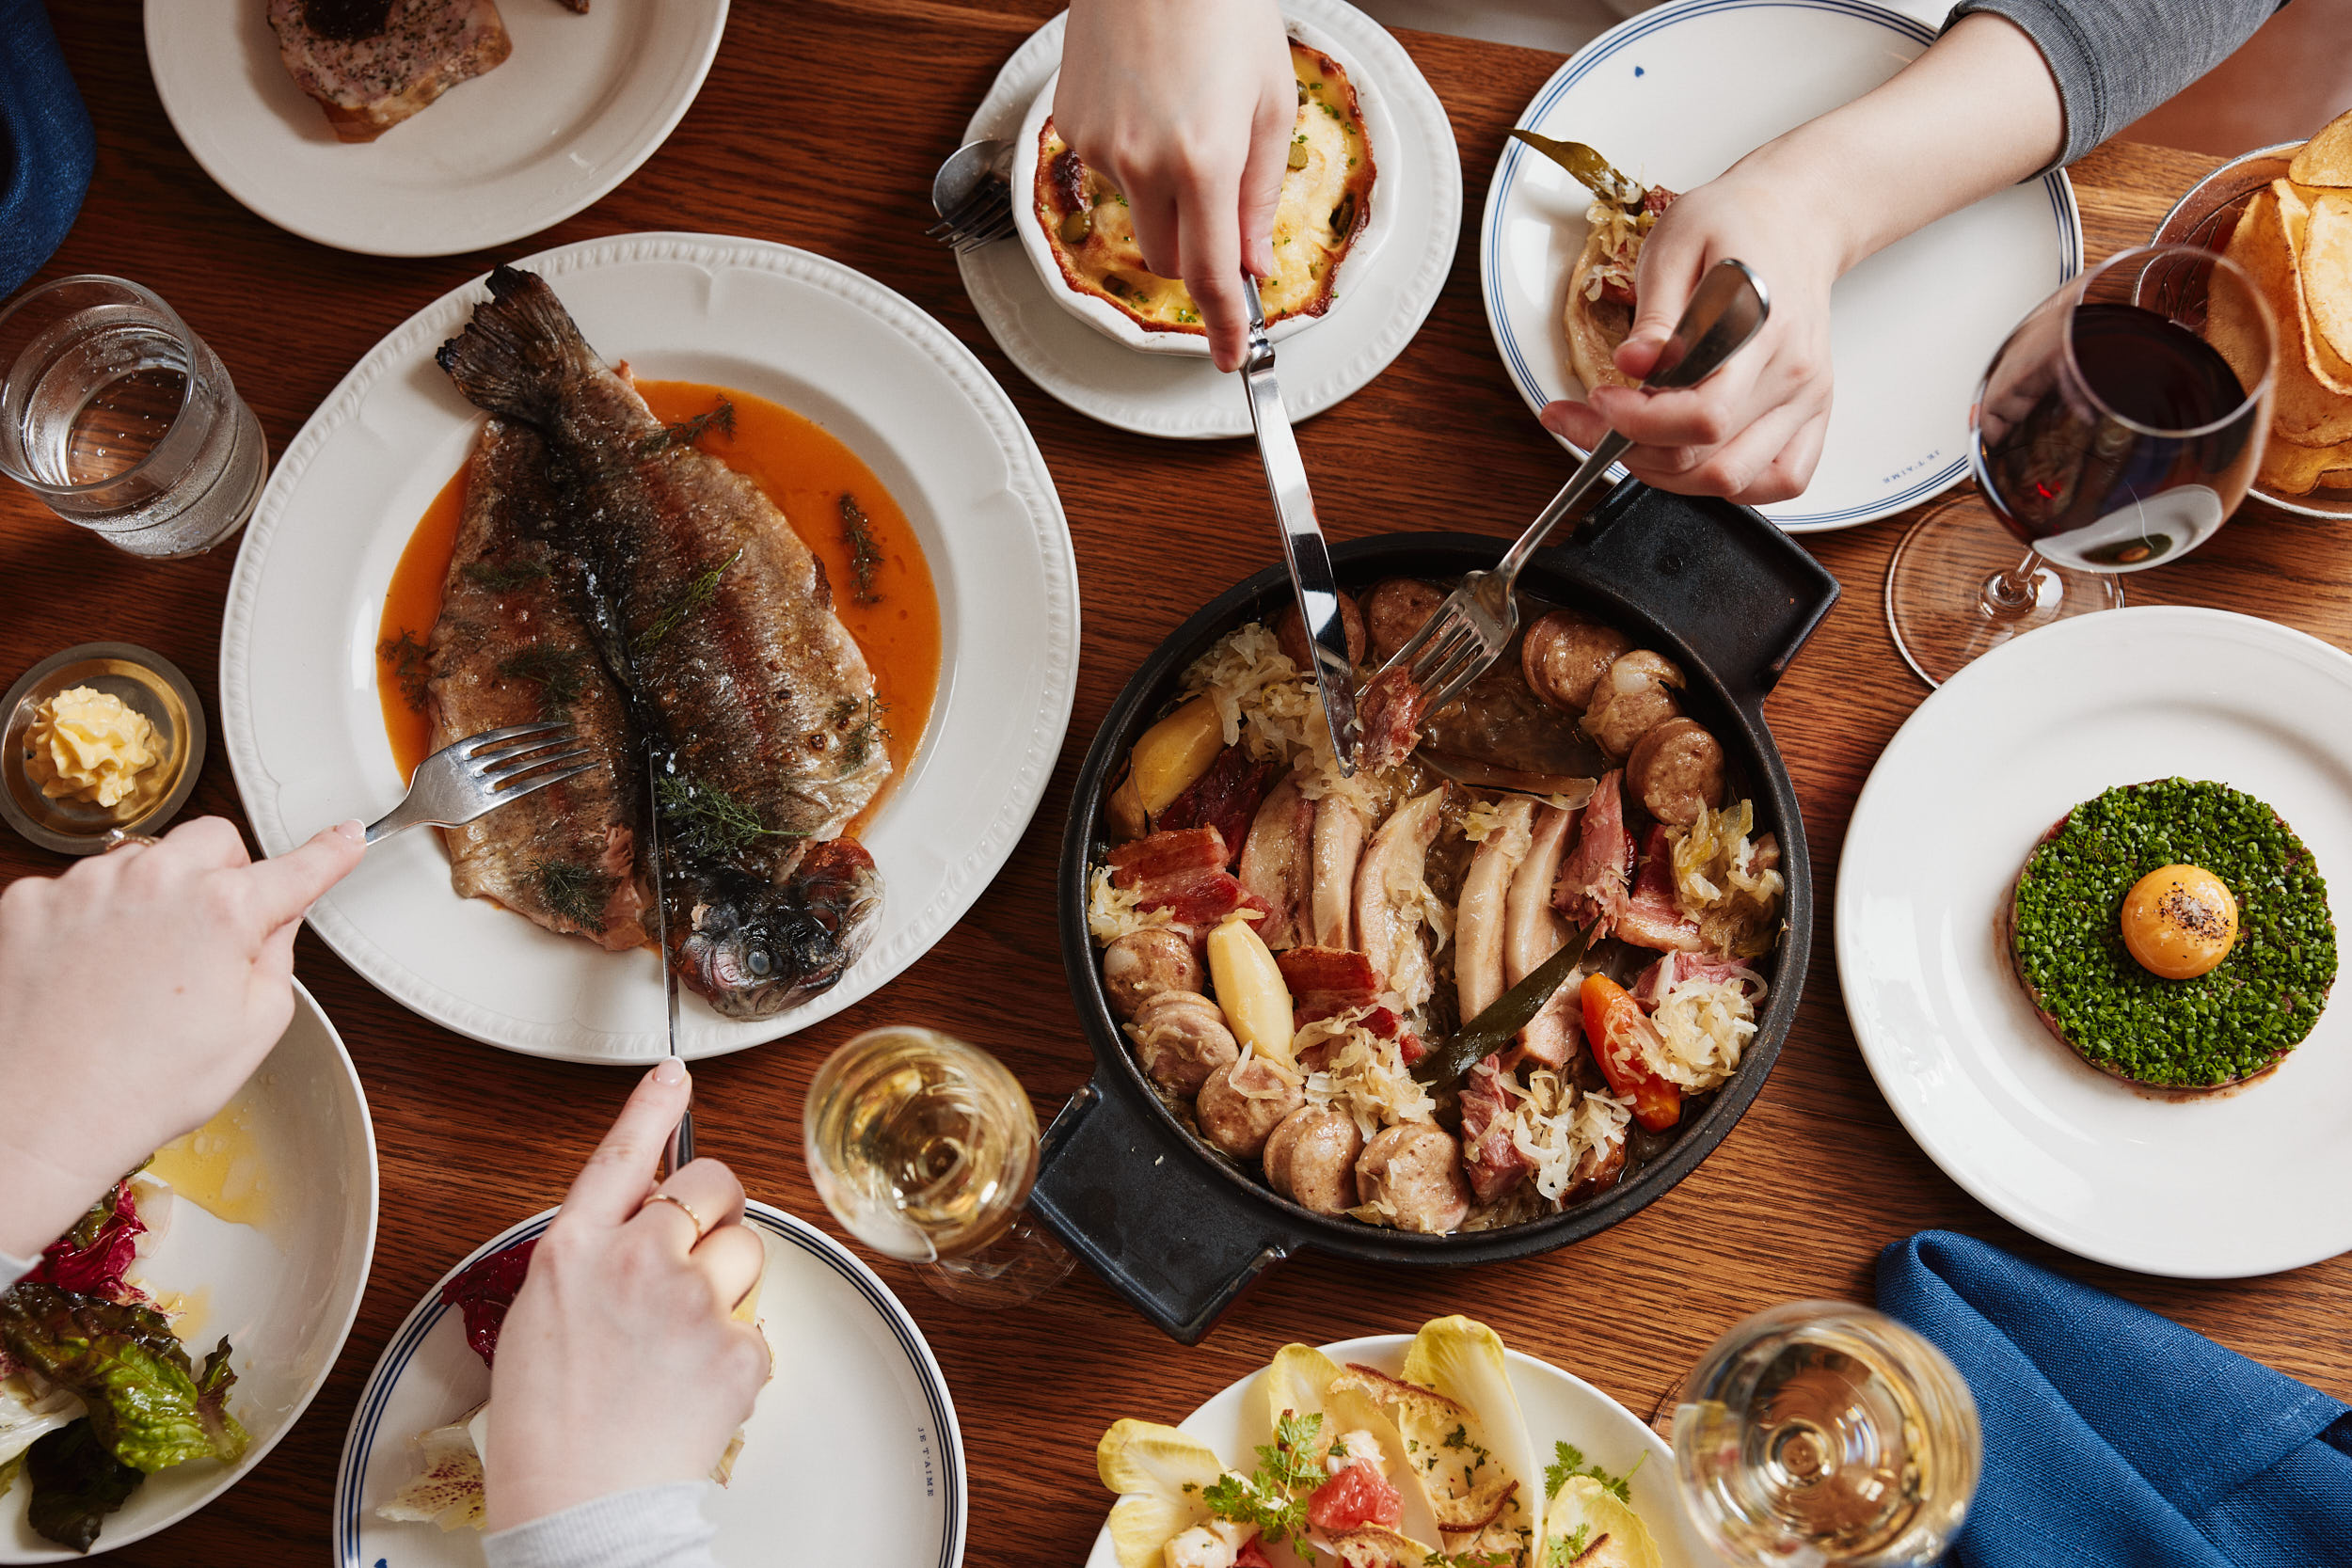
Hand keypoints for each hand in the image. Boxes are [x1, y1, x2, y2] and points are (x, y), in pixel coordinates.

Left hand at [0, 815, 364, 1259]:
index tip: (346, 836)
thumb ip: (277, 955)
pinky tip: (85, 974)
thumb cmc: (142, 1089)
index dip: (330, 853)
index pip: (297, 867)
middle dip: (223, 875)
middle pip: (210, 841)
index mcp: (223, 909)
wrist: (33, 1121)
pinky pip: (74, 890)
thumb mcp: (254, 1029)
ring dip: (150, 896)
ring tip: (135, 972)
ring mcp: (82, 886)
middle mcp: (152, 879)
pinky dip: (87, 920)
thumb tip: (278, 917)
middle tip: (213, 936)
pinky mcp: (25, 903)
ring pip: (139, 861)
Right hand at [486, 1062, 769, 1531]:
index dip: (654, 1107)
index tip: (675, 1072)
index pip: (623, 1155)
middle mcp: (636, 1261)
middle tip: (696, 1254)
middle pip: (712, 1188)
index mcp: (575, 1251)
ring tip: (683, 1339)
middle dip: (714, 1209)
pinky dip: (737, 1351)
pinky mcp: (738, 1345)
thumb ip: (593, 1255)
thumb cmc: (549, 1428)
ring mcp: (692, 1300)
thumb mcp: (542, 1316)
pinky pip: (757, 1325)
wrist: (580, 1508)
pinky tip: (694, 1384)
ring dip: (729, 1279)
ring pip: (746, 1250)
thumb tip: (639, 1221)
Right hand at [1055, 0, 1292, 370]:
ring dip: (1165, 194)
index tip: (1232, 355)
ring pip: (1139, 215)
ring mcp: (1101, 147)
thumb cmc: (1221, 11)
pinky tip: (1151, 103)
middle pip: (1168, 260)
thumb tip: (1253, 260)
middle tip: (1219, 204)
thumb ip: (1261, 194)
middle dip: (1195, 252)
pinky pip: (1110, 172)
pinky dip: (1135, 158)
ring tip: (1185, 117)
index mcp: (1206, 161)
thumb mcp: (1272, 103)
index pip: (1212, 276)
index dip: (1226, 325)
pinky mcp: (1072, 127)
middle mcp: (1145, 163)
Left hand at [1535, 11, 2064, 505]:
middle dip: (1634, 450)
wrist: (1792, 220)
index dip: (1637, 422)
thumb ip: (1655, 312)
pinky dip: (1727, 484)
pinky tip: (1688, 455)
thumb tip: (1634, 364)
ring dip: (1669, 474)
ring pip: (1734, 480)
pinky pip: (1779, 480)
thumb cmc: (1734, 226)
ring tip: (1631, 438)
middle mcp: (1795, 374)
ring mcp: (1807, 401)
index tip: (1598, 400)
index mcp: (1765, 328)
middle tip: (1593, 418)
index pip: (1702, 414)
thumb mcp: (1676, 243)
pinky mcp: (1810, 416)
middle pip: (1711, 459)